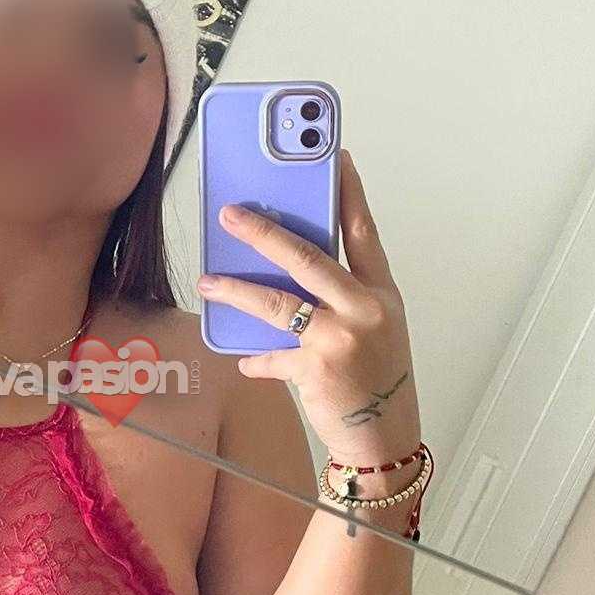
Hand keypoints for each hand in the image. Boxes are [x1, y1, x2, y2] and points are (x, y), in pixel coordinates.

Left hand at [196, 148, 421, 461]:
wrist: (385, 438)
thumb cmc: (377, 379)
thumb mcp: (374, 328)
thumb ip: (340, 297)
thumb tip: (286, 270)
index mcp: (381, 293)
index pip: (363, 232)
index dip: (349, 192)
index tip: (335, 157)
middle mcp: (364, 309)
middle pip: (308, 256)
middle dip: (265, 231)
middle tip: (231, 214)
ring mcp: (339, 338)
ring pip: (277, 301)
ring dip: (236, 289)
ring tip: (208, 281)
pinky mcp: (314, 368)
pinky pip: (270, 354)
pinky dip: (256, 357)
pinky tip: (244, 357)